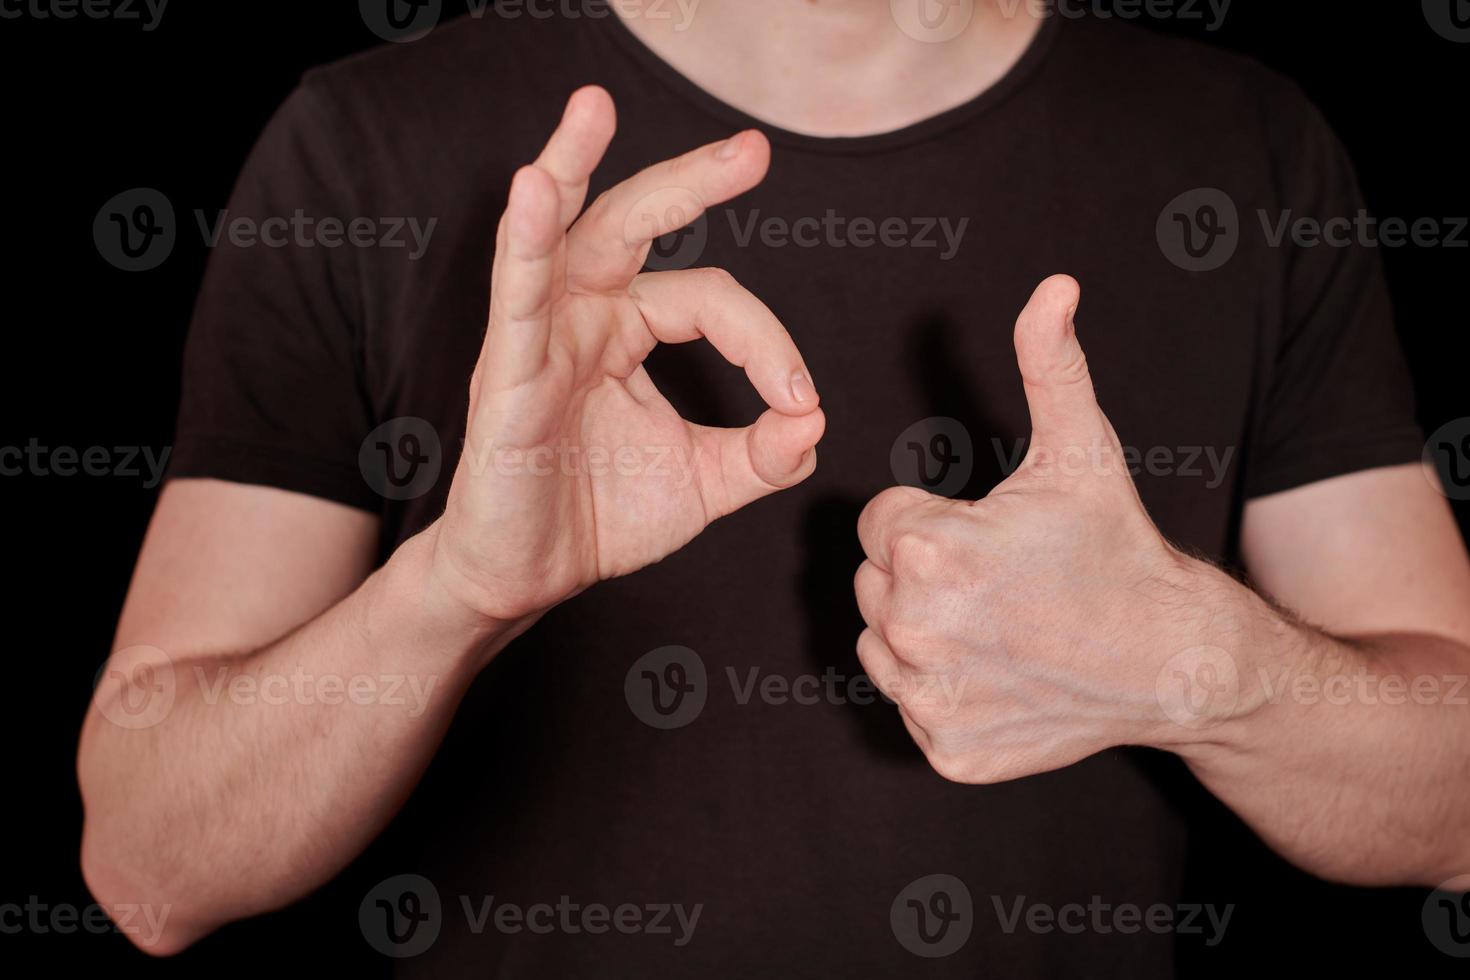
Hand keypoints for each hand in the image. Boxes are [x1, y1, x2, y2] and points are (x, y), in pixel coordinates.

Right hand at [432, 87, 824, 623]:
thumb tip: (815, 421)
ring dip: (572, 166)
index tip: (798, 401)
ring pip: (560, 237)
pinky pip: (515, 297)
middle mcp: (583, 317)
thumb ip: (762, 452)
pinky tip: (532, 190)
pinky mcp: (504, 374)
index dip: (767, 343)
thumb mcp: (703, 482)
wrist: (527, 576)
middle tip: (753, 151)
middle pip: (635, 225)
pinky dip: (526, 241)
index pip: (711, 301)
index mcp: (627, 330)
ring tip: (592, 107)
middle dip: (690, 180)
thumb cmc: (598, 518)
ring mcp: (539, 338)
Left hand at [854, 275, 1221, 783]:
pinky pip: (910, 704)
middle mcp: (912, 624)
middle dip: (923, 574)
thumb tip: (1054, 286)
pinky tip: (1000, 672)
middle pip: (875, 580)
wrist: (1174, 662)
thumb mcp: (1082, 450)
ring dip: (923, 631)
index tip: (990, 537)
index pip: (881, 522)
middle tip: (998, 582)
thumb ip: (1049, 364)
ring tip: (998, 623)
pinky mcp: (945, 749)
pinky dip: (944, 692)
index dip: (934, 520)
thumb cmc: (1117, 549)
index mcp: (924, 545)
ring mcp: (928, 696)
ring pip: (882, 641)